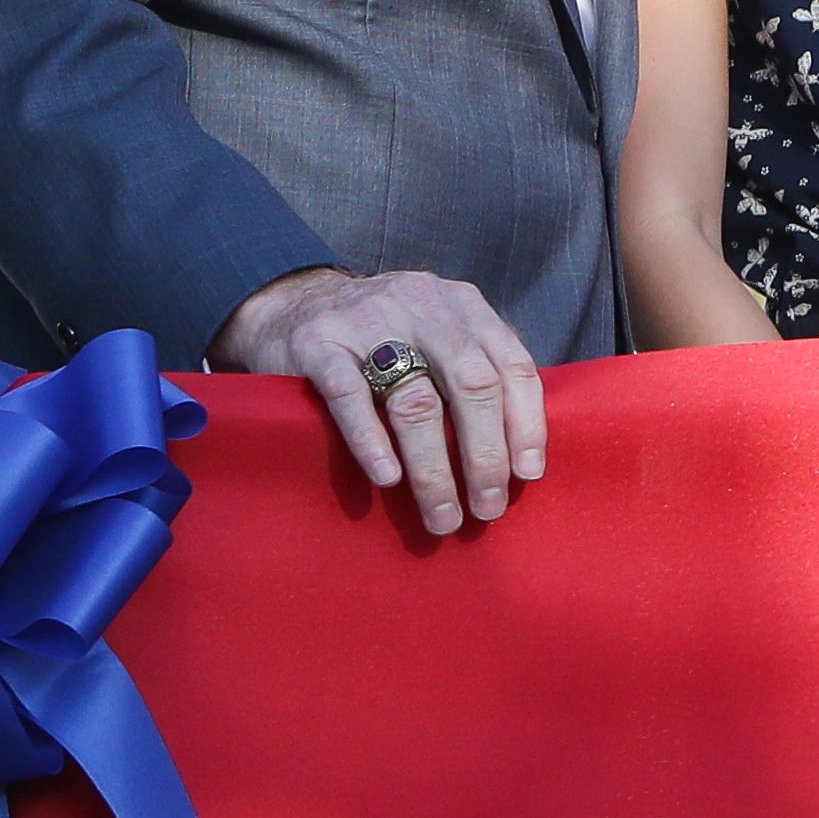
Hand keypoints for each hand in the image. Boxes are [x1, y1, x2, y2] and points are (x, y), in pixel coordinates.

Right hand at [216, 264, 551, 536]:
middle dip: (485, 456)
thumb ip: (477, 370)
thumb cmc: (382, 336)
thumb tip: (519, 452)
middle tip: (487, 509)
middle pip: (472, 385)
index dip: (526, 422)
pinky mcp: (317, 343)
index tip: (527, 475)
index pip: (512, 364)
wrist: (291, 302)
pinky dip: (372, 441)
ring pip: (416, 401)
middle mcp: (423, 305)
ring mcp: (368, 321)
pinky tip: (388, 479)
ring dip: (434, 468)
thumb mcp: (438, 332)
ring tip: (442, 515)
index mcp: (462, 305)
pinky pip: (349, 396)